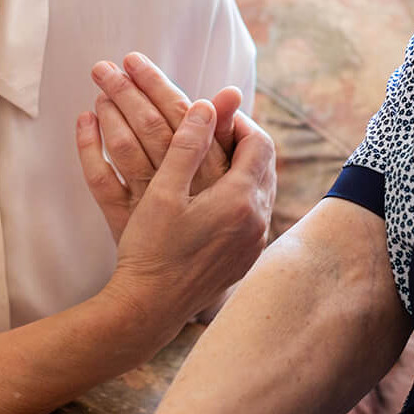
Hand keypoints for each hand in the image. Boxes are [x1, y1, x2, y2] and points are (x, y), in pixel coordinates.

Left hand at [78, 52, 242, 242]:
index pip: (189, 118)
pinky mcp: (124, 220)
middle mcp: (184, 188)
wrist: (178, 291)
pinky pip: (100, 179)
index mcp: (215, 175)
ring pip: (127, 147)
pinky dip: (89, 147)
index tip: (140, 64)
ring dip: (113, 111)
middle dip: (133, 88)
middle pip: (155, 126)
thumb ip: (222, 137)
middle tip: (113, 61)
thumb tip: (228, 91)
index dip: (163, 86)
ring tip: (99, 84)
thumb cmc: (208, 230)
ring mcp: (151, 205)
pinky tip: (84, 120)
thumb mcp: (225, 184)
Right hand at [101, 99, 274, 334]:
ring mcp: (253, 243)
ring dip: (244, 169)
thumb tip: (208, 105)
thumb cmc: (151, 249)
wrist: (149, 308)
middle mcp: (256, 221)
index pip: (257, 144)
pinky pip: (254, 215)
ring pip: (261, 191)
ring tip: (217, 157)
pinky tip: (216, 196)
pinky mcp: (244, 260)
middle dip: (244, 142)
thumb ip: (187, 145)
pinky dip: (241, 196)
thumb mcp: (163, 191)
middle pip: (265, 166)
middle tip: (218, 129)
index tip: (215, 113)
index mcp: (240, 200)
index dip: (238, 121)